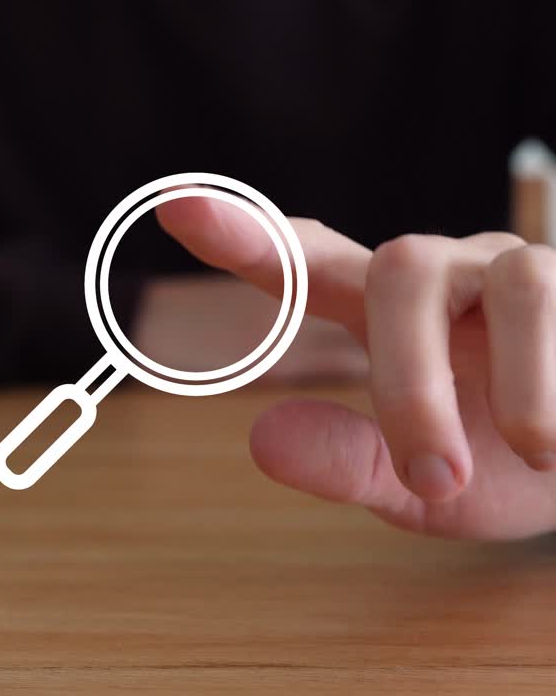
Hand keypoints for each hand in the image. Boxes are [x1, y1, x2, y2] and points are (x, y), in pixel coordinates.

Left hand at [157, 197, 555, 541]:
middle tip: (433, 477)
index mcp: (389, 317)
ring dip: (518, 388)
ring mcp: (527, 269)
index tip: (175, 205)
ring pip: (514, 279)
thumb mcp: (421, 491)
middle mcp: (451, 276)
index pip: (312, 262)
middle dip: (411, 377)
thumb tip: (259, 439)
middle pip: (402, 267)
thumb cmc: (504, 466)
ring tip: (535, 457)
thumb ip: (346, 464)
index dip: (249, 233)